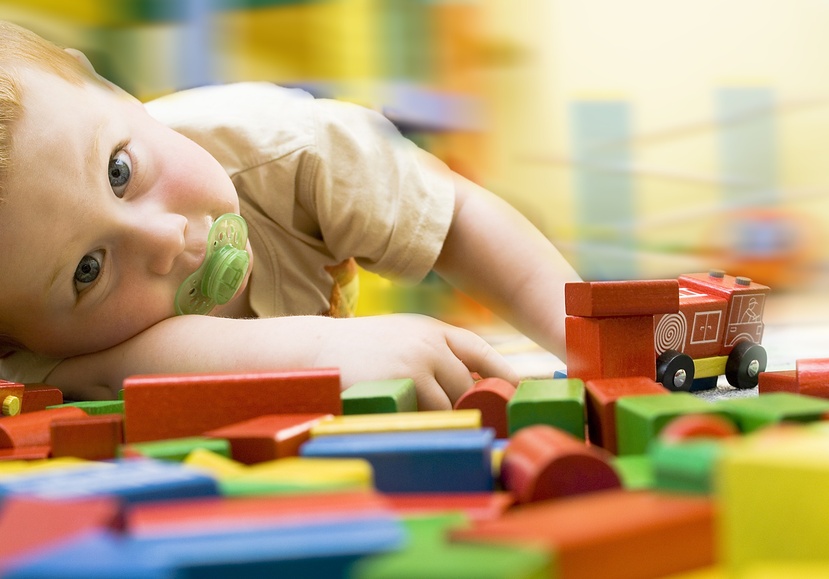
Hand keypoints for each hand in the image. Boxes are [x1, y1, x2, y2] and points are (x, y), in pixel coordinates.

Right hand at [314, 314, 518, 409]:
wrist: (314, 350)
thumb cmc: (358, 350)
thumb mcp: (401, 337)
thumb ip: (434, 352)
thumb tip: (471, 381)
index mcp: (432, 329)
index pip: (480, 351)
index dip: (504, 373)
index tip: (522, 392)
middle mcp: (430, 342)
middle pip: (469, 383)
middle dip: (472, 406)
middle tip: (478, 424)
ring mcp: (417, 362)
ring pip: (450, 404)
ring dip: (446, 419)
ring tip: (434, 426)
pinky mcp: (403, 383)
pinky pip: (428, 414)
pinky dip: (426, 424)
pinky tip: (416, 426)